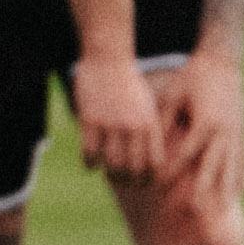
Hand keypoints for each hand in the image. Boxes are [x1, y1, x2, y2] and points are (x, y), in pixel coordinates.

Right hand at [71, 52, 161, 187]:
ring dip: (110, 175)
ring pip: (111, 163)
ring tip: (109, 176)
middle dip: (130, 181)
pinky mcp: (90, 120)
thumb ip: (151, 130)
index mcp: (150, 124)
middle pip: (133, 167)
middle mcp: (132, 127)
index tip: (144, 183)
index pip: (154, 162)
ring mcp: (110, 124)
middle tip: (126, 184)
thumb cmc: (130, 84)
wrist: (109, 60)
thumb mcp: (149, 106)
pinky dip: (90, 163)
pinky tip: (90, 164)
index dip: (149, 178)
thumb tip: (152, 157)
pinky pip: (89, 152)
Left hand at [155, 53, 243, 215]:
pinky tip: (238, 193)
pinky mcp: (242, 132)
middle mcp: (223, 132)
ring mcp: (236, 134)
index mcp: (205, 123)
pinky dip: (240, 177)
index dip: (172, 171)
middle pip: (212, 167)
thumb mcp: (173, 95)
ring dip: (225, 189)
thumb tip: (150, 141)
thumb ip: (163, 119)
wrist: (222, 62)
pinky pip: (243, 160)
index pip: (186, 154)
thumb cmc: (192, 77)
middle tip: (196, 211)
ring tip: (221, 210)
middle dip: (204, 190)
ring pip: (231, 168)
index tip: (160, 186)